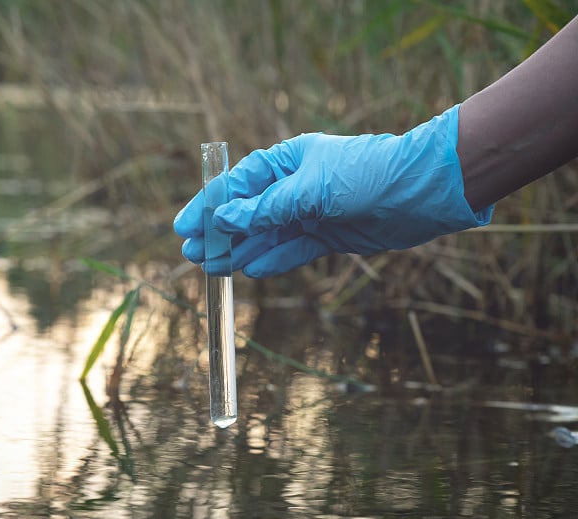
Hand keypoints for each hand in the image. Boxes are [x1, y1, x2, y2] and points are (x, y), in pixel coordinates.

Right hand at [174, 105, 492, 277]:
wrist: (421, 192)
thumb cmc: (365, 175)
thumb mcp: (308, 190)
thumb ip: (265, 208)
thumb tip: (223, 217)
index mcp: (287, 161)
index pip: (237, 184)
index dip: (208, 205)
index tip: (183, 226)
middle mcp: (295, 186)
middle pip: (246, 212)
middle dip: (218, 232)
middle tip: (191, 253)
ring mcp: (311, 212)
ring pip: (266, 235)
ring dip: (240, 250)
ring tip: (212, 268)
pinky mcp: (328, 235)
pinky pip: (292, 250)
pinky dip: (273, 261)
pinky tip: (251, 271)